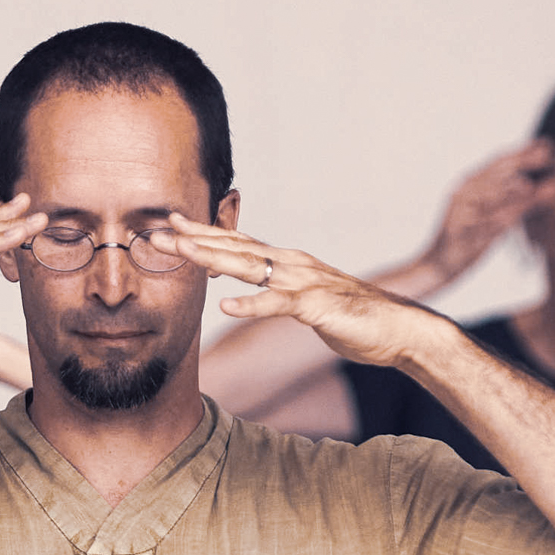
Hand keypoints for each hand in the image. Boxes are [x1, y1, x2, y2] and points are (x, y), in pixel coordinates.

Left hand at [159, 215, 443, 369]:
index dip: (201, 233)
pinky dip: (253, 304)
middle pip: (234, 248)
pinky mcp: (318, 306)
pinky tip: (226, 307)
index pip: (236, 242)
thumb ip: (275, 291)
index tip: (169, 223)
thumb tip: (243, 291)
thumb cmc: (352, 317)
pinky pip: (279, 304)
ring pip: (250, 267)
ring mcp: (304, 282)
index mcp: (286, 263)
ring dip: (213, 259)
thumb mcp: (304, 301)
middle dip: (193, 240)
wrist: (399, 331)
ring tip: (182, 253)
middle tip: (155, 232)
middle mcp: (291, 264)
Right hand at [418, 140, 554, 280]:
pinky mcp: (457, 234)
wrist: (439, 263)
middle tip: (546, 155)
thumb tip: (544, 183)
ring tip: (528, 184)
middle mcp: (463, 193)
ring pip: (487, 198)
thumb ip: (514, 199)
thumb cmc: (470, 237)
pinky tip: (510, 219)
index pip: (499, 163)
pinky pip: (480, 226)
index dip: (522, 152)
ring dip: (508, 192)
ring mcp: (459, 213)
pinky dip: (495, 220)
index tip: (546, 144)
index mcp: (471, 185)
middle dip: (519, 163)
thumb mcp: (494, 215)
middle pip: (494, 174)